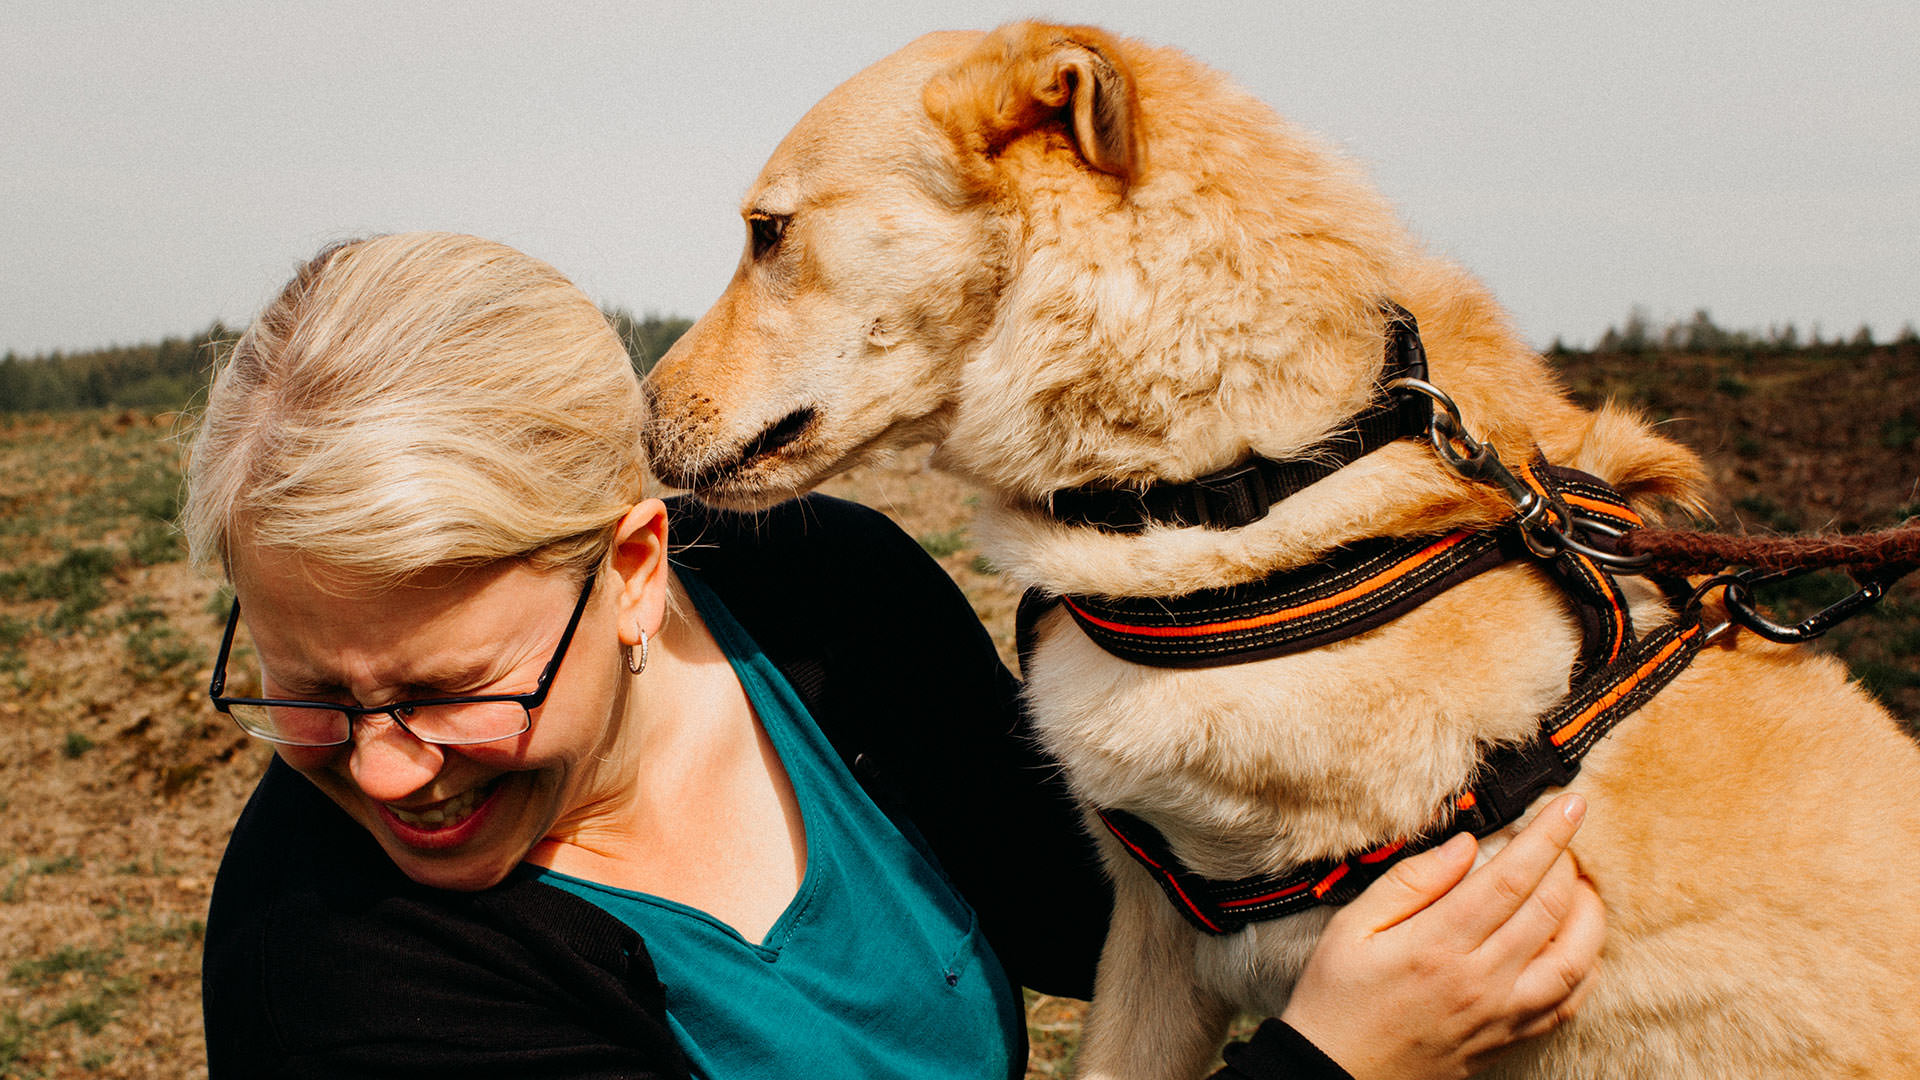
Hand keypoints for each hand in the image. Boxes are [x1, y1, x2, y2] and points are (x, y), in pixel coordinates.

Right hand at [1278, 793, 1604, 1079]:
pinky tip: (1578, 941)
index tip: (1571, 805)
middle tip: (1566, 834)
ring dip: (1590, 913)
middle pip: (1550, 910)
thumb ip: (1410, 882)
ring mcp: (1501, 1014)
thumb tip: (1464, 844)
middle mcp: (1480, 981)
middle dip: (1569, 862)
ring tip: (1582, 883)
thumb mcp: (1352, 927)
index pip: (1510, 879)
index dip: (1548, 837)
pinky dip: (1586, 965)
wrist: (1338, 1074)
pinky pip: (1569, 1002)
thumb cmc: (1338, 997)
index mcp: (1438, 945)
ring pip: (1575, 958)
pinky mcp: (1509, 1038)